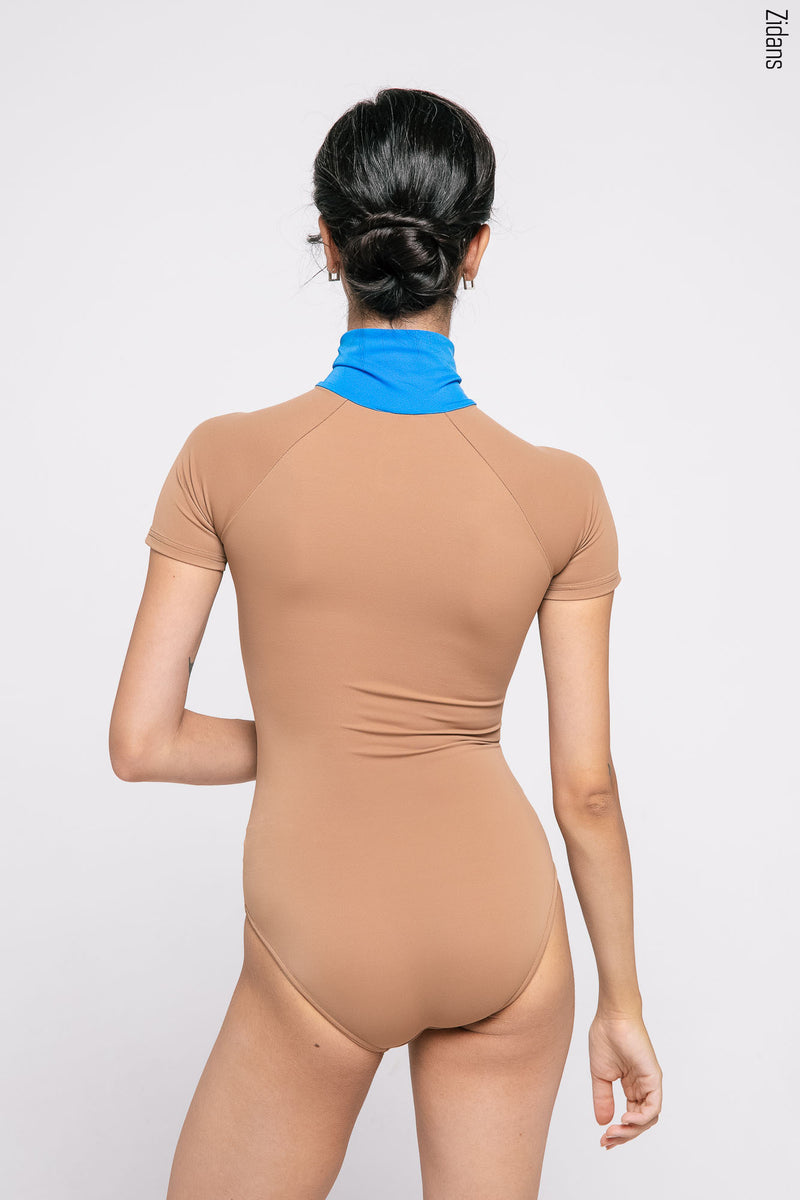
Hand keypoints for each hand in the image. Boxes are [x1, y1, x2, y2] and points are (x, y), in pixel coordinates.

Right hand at [588, 1009, 661, 1149]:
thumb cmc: (606, 1038)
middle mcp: (643, 1087)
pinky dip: (640, 1119)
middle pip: (640, 1122)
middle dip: (623, 1136)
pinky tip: (624, 1120)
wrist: (612, 1017)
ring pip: (648, 1119)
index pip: (631, 1117)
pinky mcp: (654, 1078)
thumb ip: (603, 1099)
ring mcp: (650, 1083)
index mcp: (632, 1086)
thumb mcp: (600, 1075)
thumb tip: (603, 1122)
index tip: (603, 1140)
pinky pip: (653, 1107)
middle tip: (607, 1141)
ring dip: (631, 1131)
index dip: (619, 1132)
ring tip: (613, 1132)